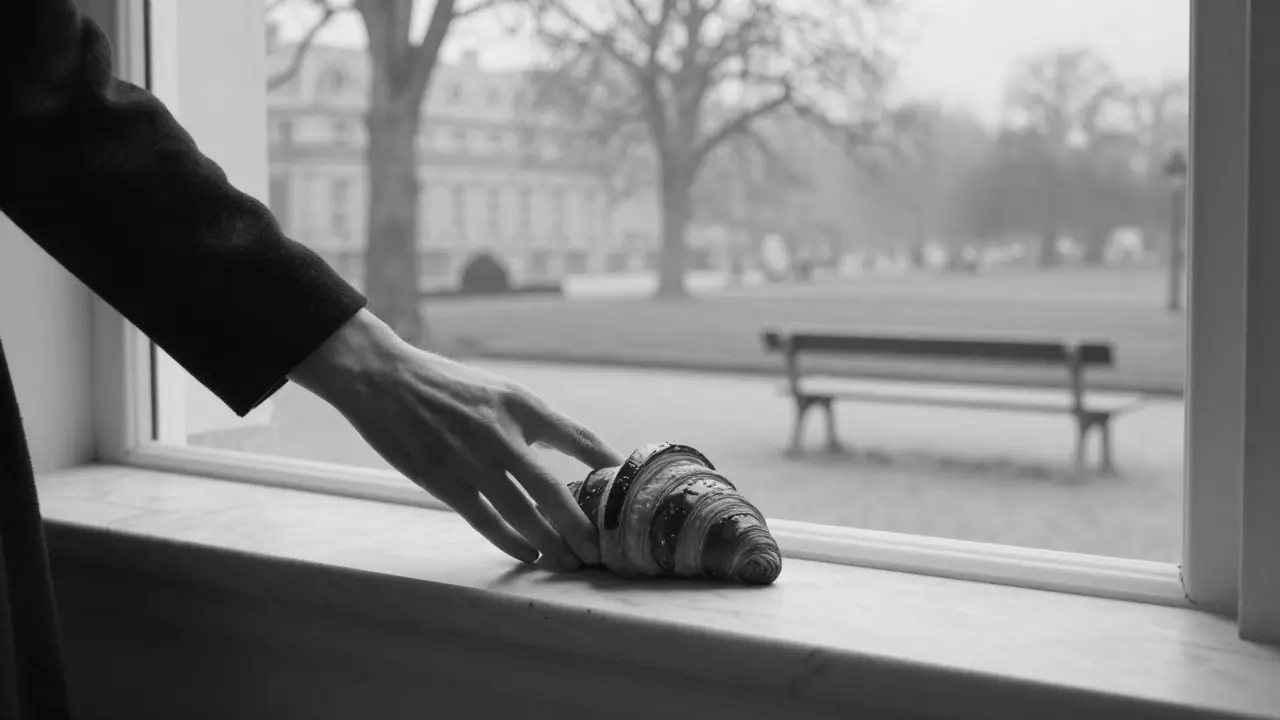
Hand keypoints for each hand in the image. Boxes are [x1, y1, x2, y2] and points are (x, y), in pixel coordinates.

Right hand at [289, 309, 623, 567]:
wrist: (385, 379)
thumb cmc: (445, 386)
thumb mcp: (497, 391)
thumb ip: (531, 422)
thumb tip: (565, 452)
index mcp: (519, 404)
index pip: (576, 436)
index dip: (605, 463)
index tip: (628, 485)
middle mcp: (500, 432)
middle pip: (550, 488)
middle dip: (578, 523)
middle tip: (598, 548)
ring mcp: (470, 460)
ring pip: (520, 511)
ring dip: (548, 540)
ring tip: (569, 560)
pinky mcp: (443, 481)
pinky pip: (485, 520)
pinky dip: (510, 541)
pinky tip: (530, 553)